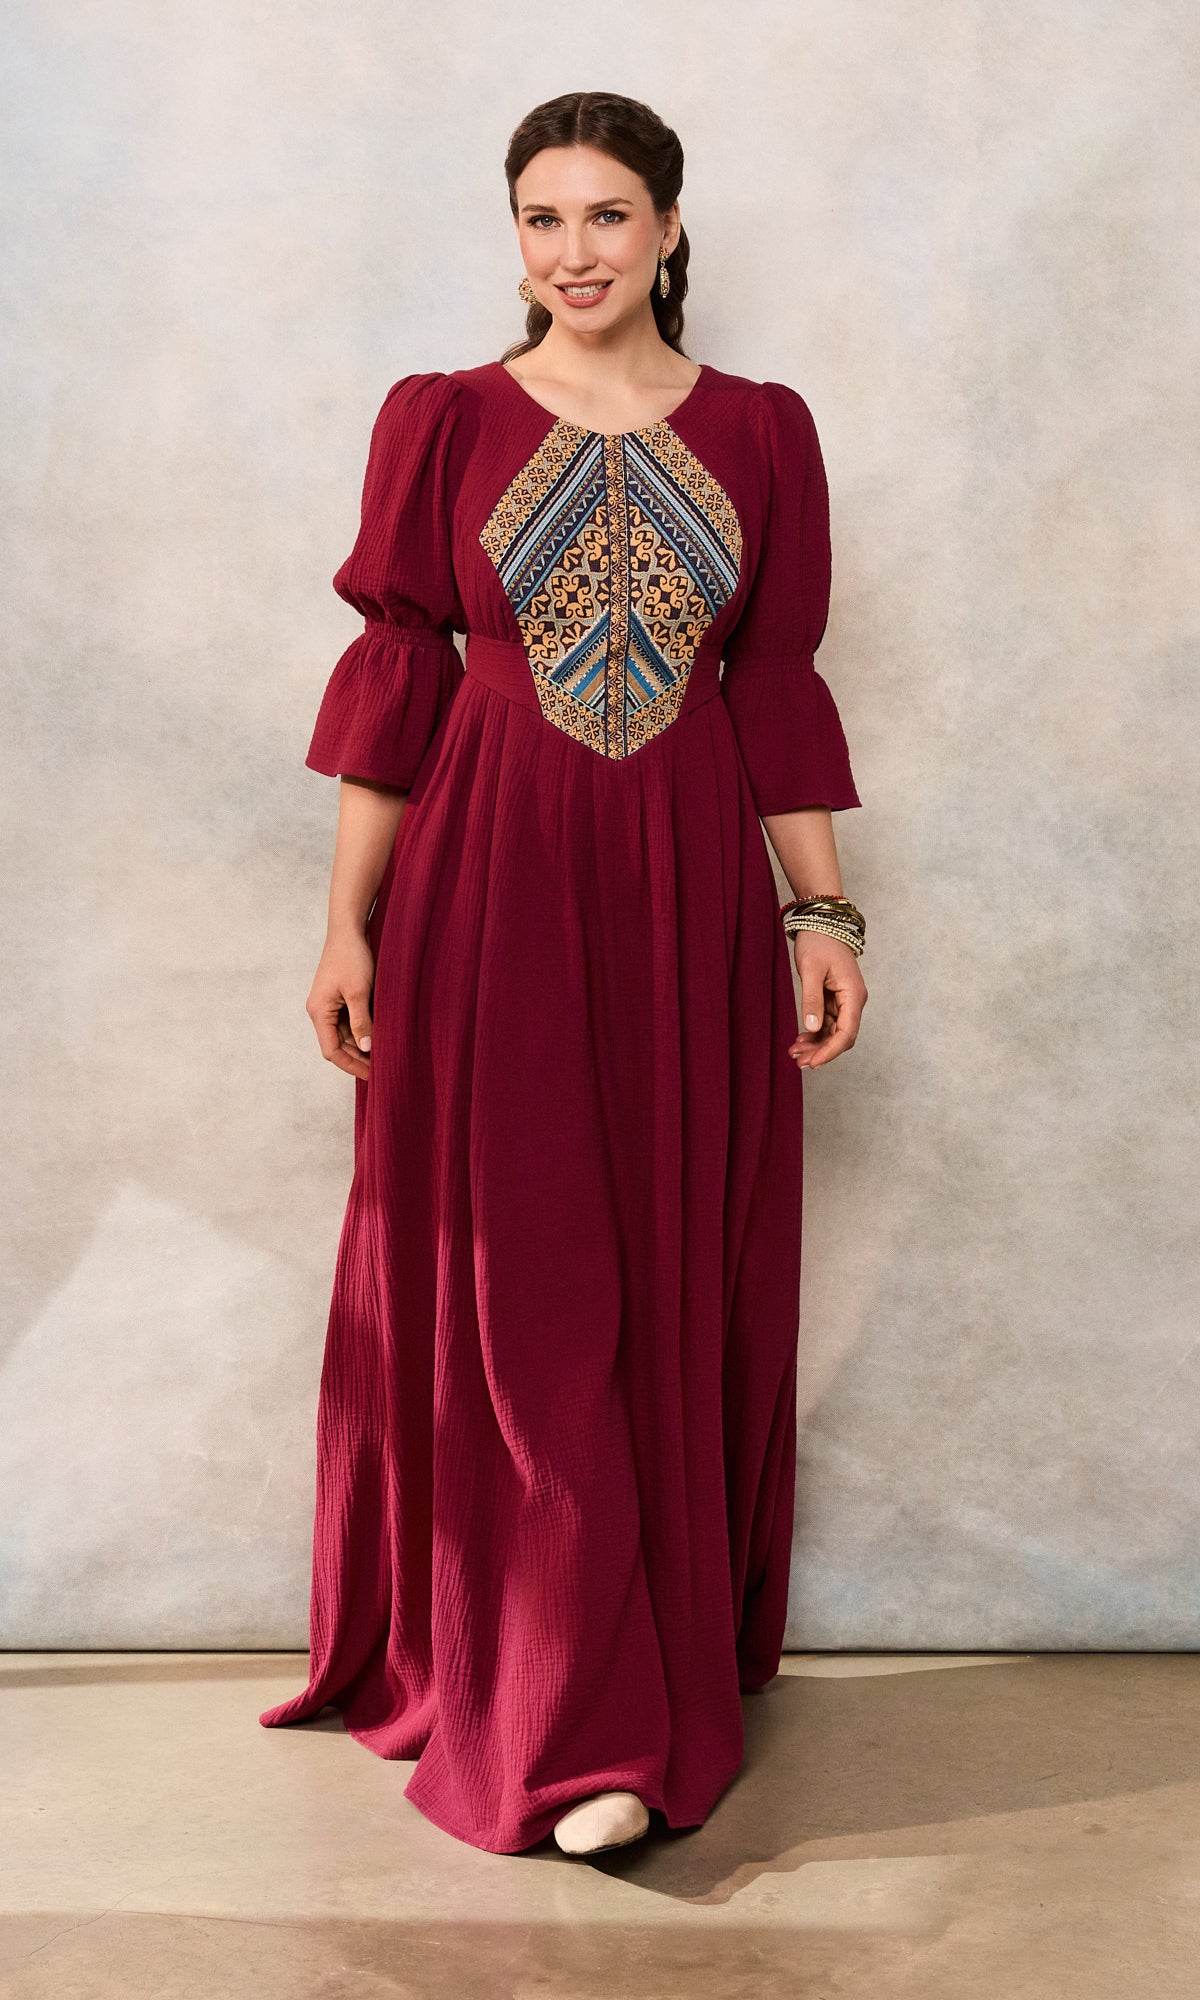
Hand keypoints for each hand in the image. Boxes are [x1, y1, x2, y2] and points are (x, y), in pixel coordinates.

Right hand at [307, 926, 375, 1080]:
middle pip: (338, 1045)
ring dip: (363, 1045)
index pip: (331, 1051)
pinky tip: (380, 1036)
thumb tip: (366, 1047)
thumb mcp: (359, 991)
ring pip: (346, 1034)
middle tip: (383, 1069)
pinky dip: (364, 1030)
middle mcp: (321, 1011)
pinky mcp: (341, 997)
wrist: (350, 929)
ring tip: (385, 1055)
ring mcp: (331, 1005)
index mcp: (319, 1012)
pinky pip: (351, 1021)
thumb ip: (361, 1021)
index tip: (372, 1075)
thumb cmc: (351, 957)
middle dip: (359, 1058)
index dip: (352, 1066)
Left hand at [788, 934, 866, 1068]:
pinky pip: (827, 1023)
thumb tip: (812, 1028)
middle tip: (798, 1062)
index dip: (830, 1051)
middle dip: (821, 1051)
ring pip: (833, 1033)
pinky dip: (814, 1034)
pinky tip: (800, 1040)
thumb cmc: (818, 942)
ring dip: (816, 1045)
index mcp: (853, 995)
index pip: (847, 1033)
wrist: (821, 923)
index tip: (813, 1062)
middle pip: (841, 1037)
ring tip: (794, 1053)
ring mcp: (844, 1001)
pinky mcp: (834, 1000)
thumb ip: (812, 1000)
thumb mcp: (811, 970)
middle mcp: (853, 1001)